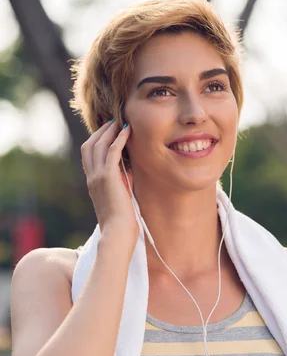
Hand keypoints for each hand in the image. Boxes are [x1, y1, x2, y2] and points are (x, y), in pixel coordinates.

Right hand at [81, 120, 137, 254]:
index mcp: (93, 183)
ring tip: (120, 121)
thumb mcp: (119, 198)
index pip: (89, 155)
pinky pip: (112, 152)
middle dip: (101, 131)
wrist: (117, 234)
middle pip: (90, 146)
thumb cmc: (121, 222)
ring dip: (109, 131)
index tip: (109, 131)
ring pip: (98, 145)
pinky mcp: (108, 178)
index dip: (97, 140)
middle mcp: (92, 178)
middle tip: (113, 121)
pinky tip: (127, 131)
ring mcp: (98, 177)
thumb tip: (128, 172)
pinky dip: (119, 139)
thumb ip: (121, 184)